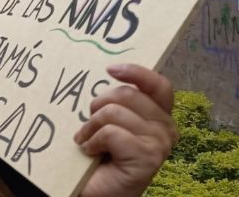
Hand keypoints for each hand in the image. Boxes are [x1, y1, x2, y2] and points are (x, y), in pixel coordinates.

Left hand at [76, 64, 177, 196]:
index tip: (110, 69)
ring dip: (91, 127)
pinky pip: (111, 132)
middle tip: (89, 125)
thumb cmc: (99, 155)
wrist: (95, 190)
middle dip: (98, 106)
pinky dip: (93, 141)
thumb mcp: (107, 121)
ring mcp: (160, 143)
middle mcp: (166, 128)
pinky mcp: (148, 157)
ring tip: (88, 142)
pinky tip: (92, 152)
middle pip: (127, 94)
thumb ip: (115, 101)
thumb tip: (106, 71)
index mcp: (159, 115)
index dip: (136, 72)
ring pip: (114, 112)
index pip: (158, 85)